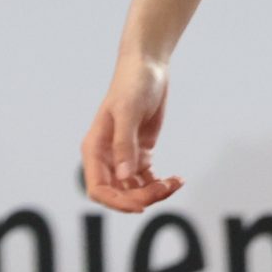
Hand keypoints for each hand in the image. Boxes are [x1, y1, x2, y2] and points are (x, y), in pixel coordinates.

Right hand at [79, 49, 184, 212]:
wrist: (148, 66)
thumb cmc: (132, 83)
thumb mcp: (128, 111)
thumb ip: (124, 145)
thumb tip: (124, 176)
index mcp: (95, 149)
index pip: (98, 188)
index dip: (116, 202)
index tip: (140, 205)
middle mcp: (106, 157)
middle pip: (118, 193)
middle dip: (141, 197)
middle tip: (165, 188)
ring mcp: (123, 156)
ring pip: (134, 189)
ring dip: (154, 192)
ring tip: (175, 182)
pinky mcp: (140, 153)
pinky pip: (147, 179)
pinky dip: (160, 183)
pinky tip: (176, 180)